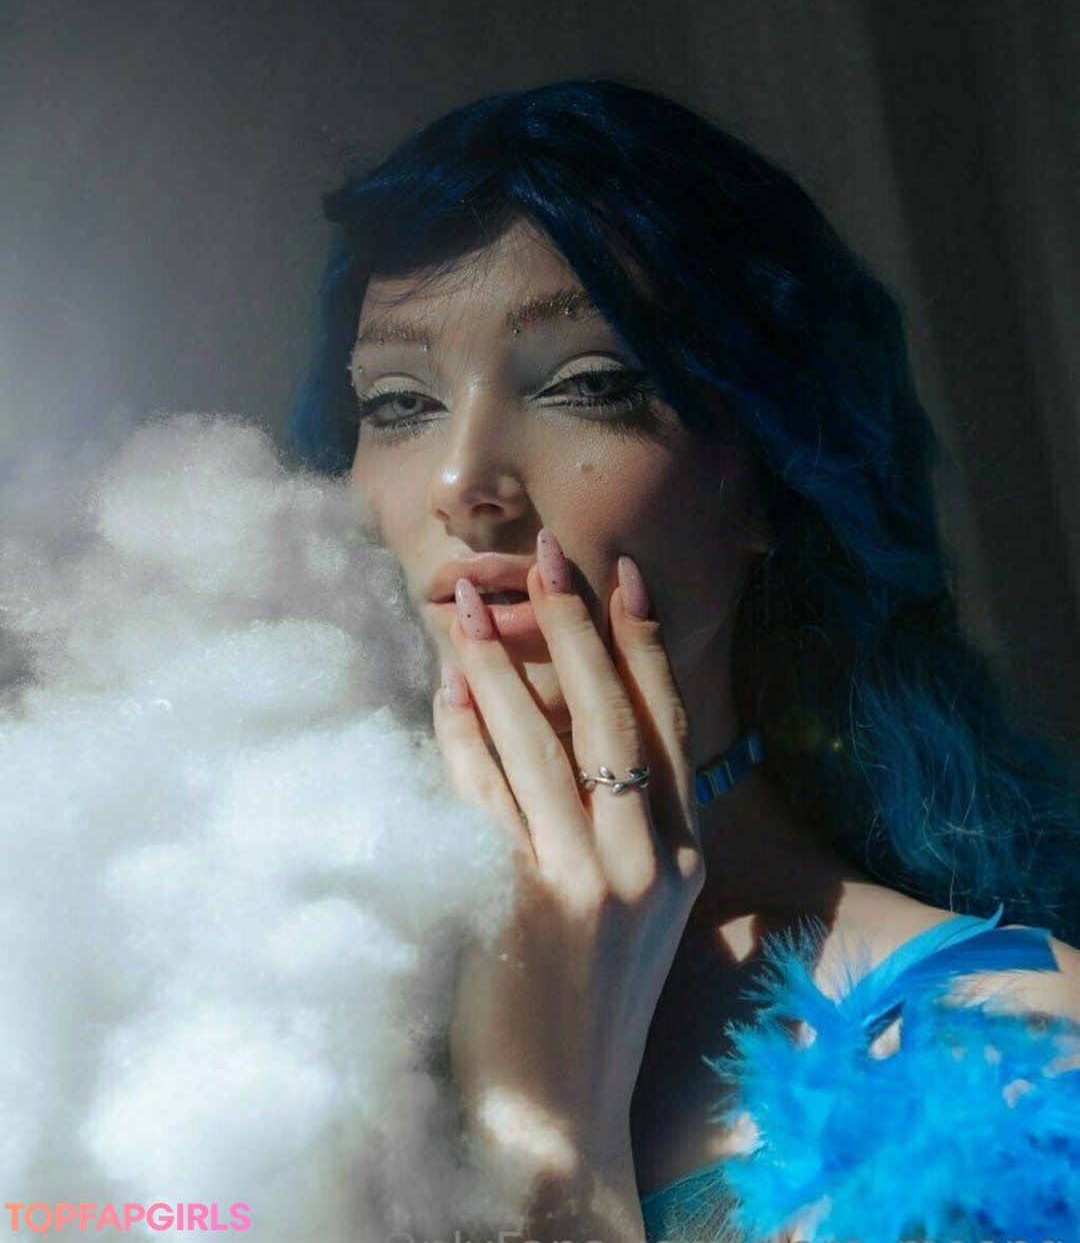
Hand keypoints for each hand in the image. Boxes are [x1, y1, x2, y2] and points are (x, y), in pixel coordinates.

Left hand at [432, 529, 704, 1232]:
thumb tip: (564, 725)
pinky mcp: (523, 902)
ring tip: (469, 605)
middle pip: (609, 715)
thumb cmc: (596, 1007)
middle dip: (576, 627)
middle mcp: (646, 859)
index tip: (621, 574)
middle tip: (546, 556)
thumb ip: (625, 827)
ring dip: (503, 665)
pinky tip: (445, 695)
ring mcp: (586, 881)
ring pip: (542, 743)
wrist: (564, 1119)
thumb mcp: (638, 914)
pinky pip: (485, 796)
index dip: (642, 642)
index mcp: (682, 855)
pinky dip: (464, 737)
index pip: (667, 723)